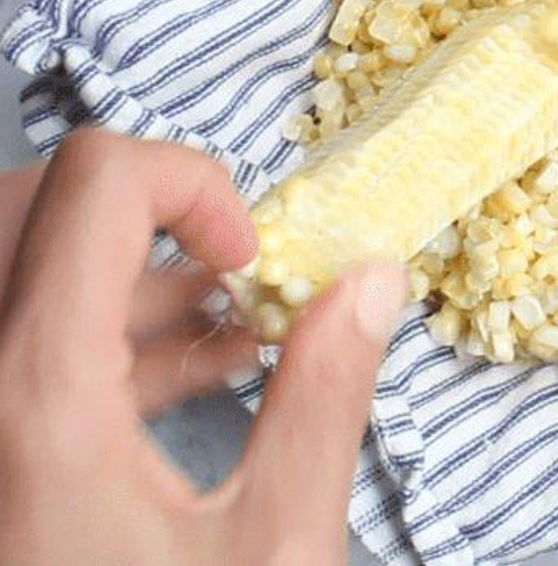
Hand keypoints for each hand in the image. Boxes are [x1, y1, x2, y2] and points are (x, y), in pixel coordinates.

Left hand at [0, 128, 407, 565]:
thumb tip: (369, 284)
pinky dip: (107, 333)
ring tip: (239, 330)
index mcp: (37, 395)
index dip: (194, 183)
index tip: (256, 255)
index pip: (98, 182)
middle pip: (37, 205)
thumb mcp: (270, 548)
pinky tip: (203, 376)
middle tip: (235, 271)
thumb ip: (326, 397)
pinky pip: (25, 342)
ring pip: (26, 270)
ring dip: (134, 276)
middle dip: (151, 215)